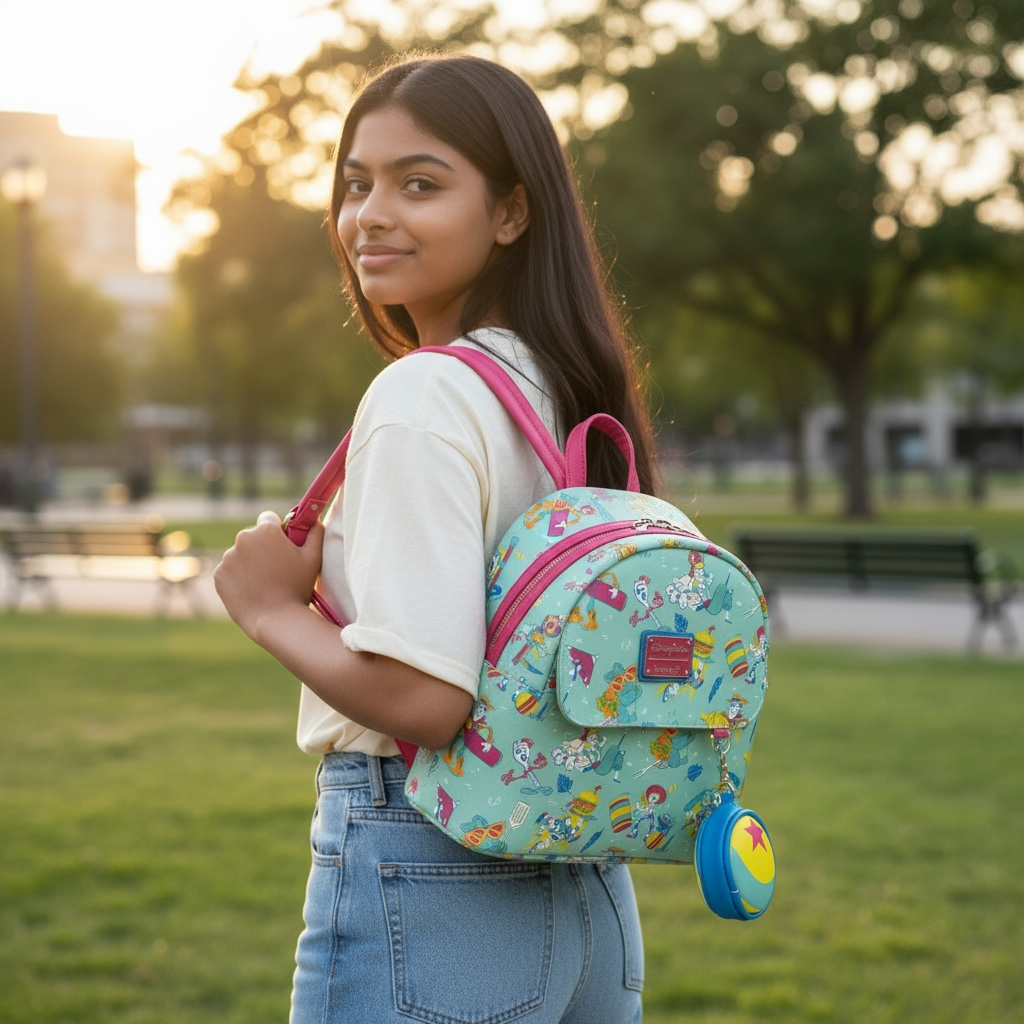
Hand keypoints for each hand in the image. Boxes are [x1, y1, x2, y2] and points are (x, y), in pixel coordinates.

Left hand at [213, 510, 324, 641]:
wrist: (275, 620)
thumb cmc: (298, 588)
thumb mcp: (314, 557)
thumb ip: (316, 532)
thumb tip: (314, 520)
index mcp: (266, 531)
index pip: (268, 519)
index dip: (277, 532)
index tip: (283, 547)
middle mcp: (243, 539)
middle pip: (253, 537)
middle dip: (262, 547)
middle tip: (276, 569)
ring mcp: (228, 557)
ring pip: (240, 554)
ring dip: (249, 562)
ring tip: (264, 583)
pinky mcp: (218, 575)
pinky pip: (229, 571)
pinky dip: (238, 577)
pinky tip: (252, 590)